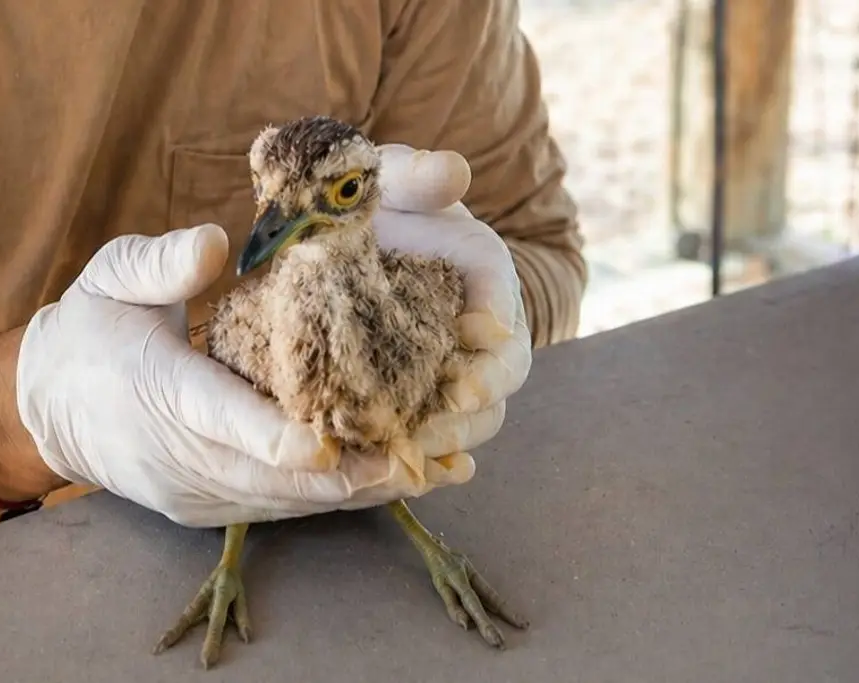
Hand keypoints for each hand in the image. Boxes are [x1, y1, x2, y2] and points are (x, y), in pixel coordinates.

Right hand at [14, 224, 478, 527]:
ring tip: (422, 475)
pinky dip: (324, 502)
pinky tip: (378, 486)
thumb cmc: (92, 328)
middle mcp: (175, 454)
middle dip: (345, 474)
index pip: (222, 418)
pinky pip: (270, 511)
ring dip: (349, 494)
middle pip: (266, 477)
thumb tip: (212, 245)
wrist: (47, 403)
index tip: (333, 443)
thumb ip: (158, 262)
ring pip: (277, 504)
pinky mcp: (200, 509)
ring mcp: (189, 490)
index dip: (278, 437)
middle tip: (420, 459)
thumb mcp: (110, 276)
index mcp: (156, 388)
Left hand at [372, 143, 532, 452]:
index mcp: (483, 272)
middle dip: (474, 401)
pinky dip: (431, 453)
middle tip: (437, 416)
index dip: (490, 337)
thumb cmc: (376, 205)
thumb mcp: (387, 180)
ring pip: (479, 414)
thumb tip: (451, 172)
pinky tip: (404, 471)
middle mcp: (487, 326)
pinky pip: (447, 433)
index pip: (502, 313)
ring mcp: (465, 366)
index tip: (467, 350)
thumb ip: (414, 176)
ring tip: (407, 451)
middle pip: (502, 377)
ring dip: (450, 435)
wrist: (356, 240)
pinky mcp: (437, 395)